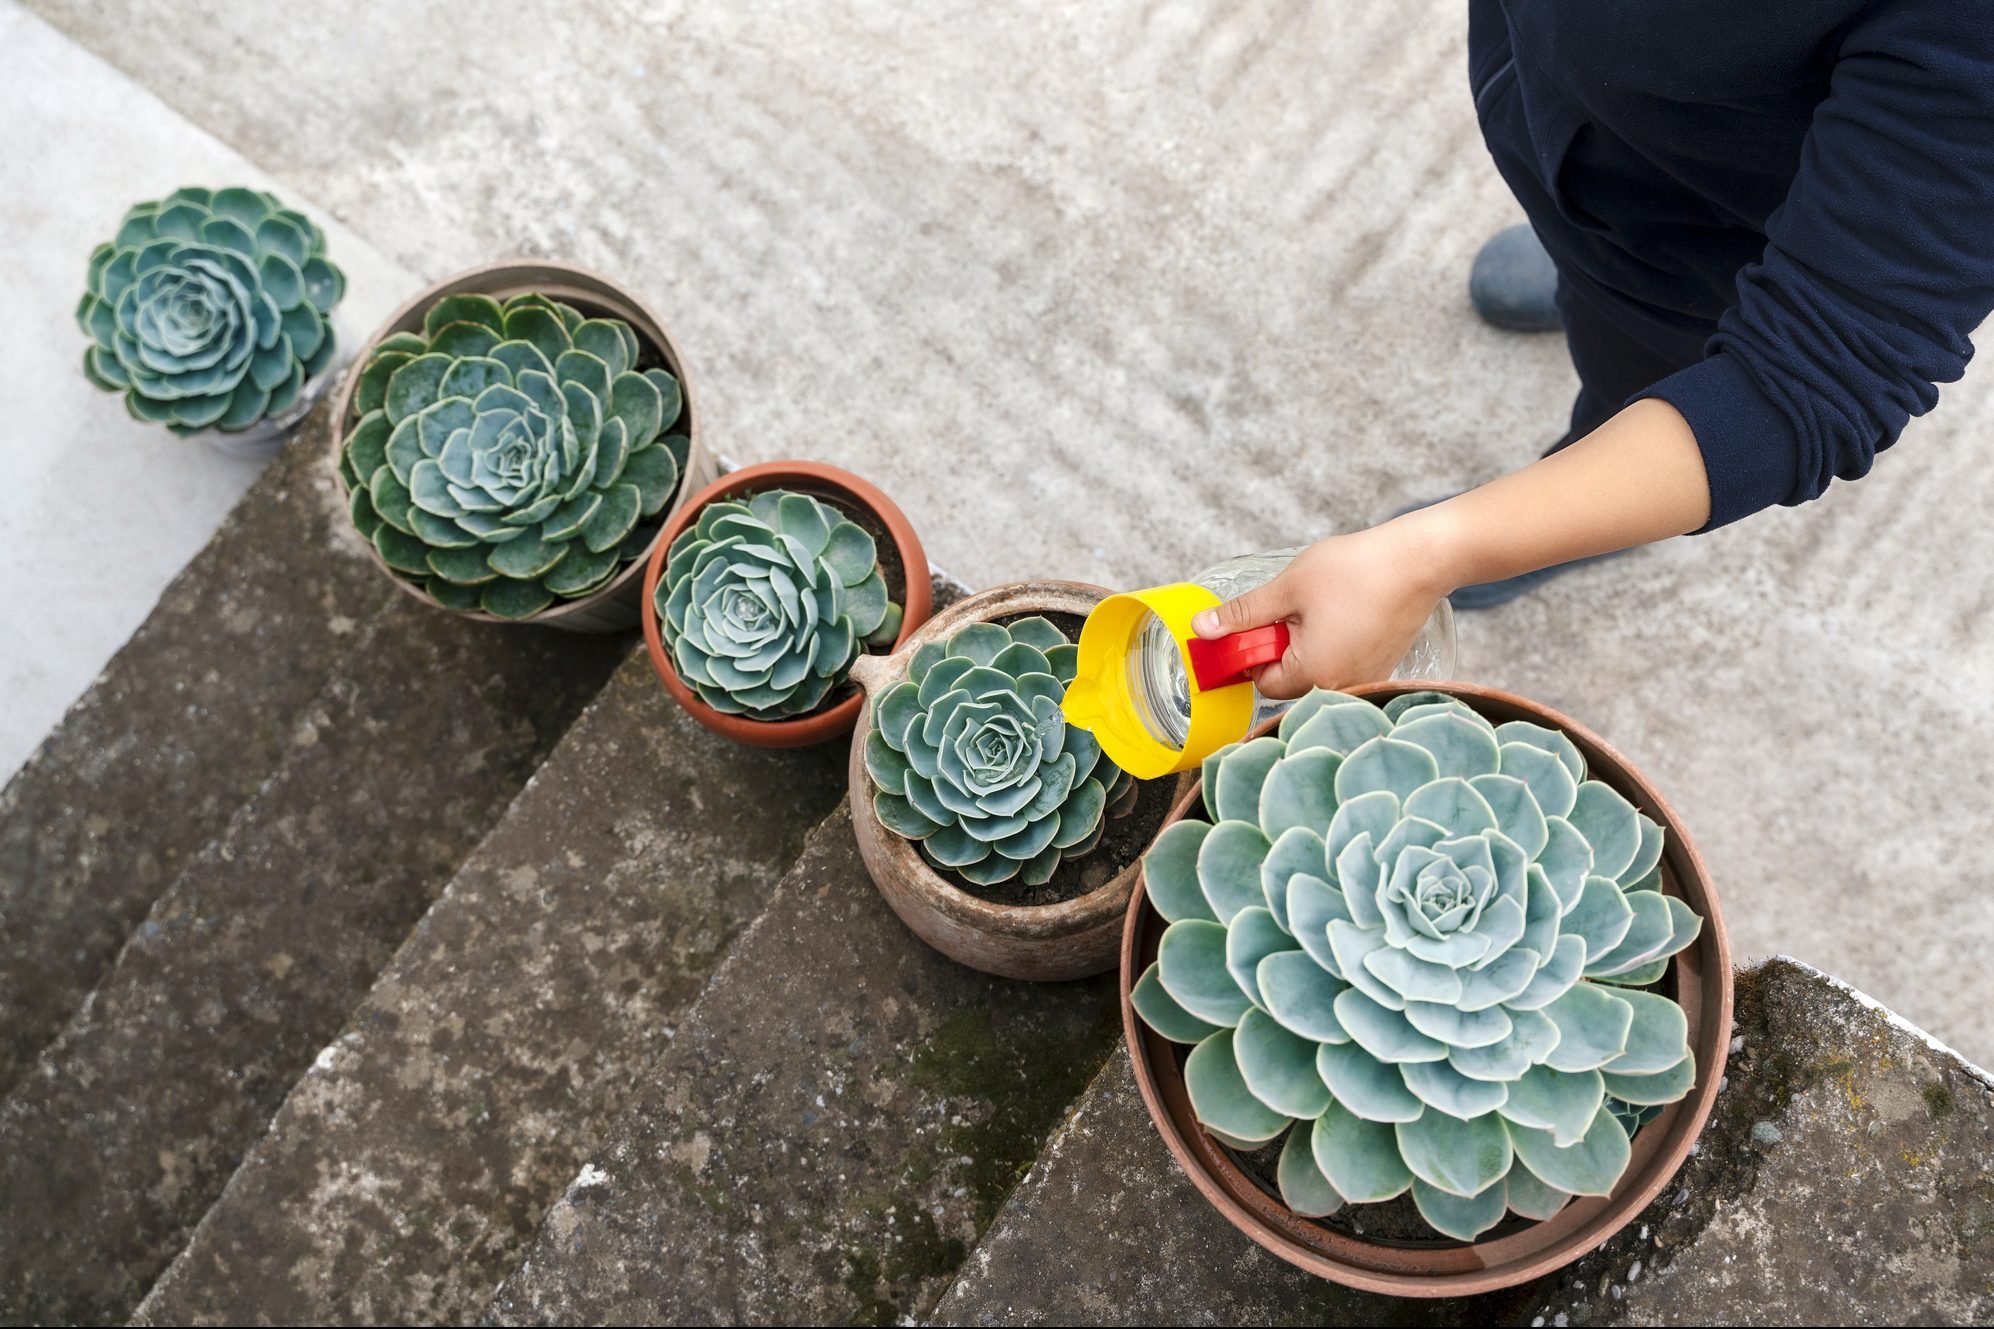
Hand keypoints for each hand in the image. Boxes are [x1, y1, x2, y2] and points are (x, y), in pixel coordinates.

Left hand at [1190, 518, 1454, 698]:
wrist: (1420, 560)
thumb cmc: (1357, 571)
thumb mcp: (1287, 588)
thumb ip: (1242, 614)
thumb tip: (1203, 629)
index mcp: (1313, 674)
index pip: (1262, 683)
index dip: (1250, 653)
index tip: (1255, 623)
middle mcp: (1340, 687)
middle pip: (1288, 681)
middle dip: (1279, 648)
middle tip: (1291, 609)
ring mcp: (1364, 679)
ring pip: (1315, 671)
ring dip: (1305, 645)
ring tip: (1321, 608)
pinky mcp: (1380, 667)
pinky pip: (1341, 665)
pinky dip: (1331, 644)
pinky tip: (1343, 613)